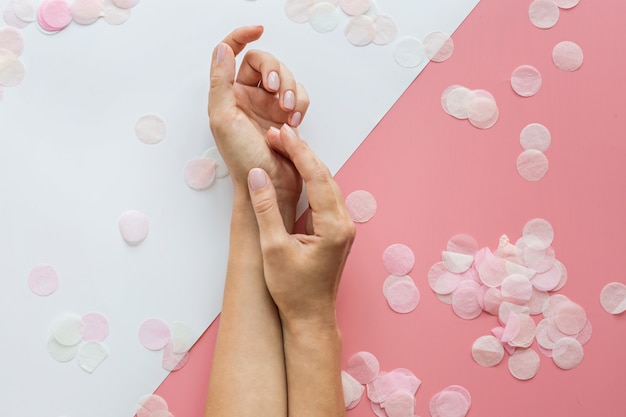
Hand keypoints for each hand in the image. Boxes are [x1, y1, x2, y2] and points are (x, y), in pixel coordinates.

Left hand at [209, 26, 308, 224]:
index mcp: (228, 94)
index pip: (233, 53)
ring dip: (290, 91)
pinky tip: (294, 122)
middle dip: (275, 74)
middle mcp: (248, 96)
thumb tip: (223, 49)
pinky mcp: (287, 115)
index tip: (258, 30)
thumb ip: (220, 81)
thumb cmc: (242, 158)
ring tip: (287, 114)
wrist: (269, 184)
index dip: (242, 37)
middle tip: (275, 92)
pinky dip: (300, 105)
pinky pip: (299, 95)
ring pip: (285, 78)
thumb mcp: (223, 118)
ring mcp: (269, 105)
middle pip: (266, 62)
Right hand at [247, 124, 355, 326]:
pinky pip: (325, 195)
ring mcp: (344, 226)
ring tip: (282, 146)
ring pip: (326, 183)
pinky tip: (295, 170)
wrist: (310, 318)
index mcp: (334, 226)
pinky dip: (310, 179)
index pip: (317, 177)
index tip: (281, 133)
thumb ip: (266, 208)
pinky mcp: (337, 230)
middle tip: (276, 135)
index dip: (298, 152)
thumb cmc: (292, 290)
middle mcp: (345, 223)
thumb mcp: (272, 249)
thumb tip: (257, 174)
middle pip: (325, 176)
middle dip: (301, 152)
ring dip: (306, 164)